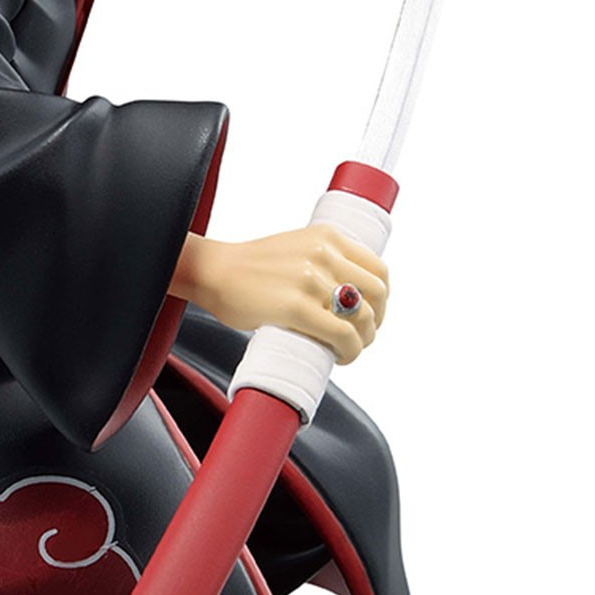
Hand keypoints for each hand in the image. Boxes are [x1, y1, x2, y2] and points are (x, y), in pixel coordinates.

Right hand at [172, 228, 388, 366]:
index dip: (381, 299)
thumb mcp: (296, 249)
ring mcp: (311, 280)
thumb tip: (346, 296)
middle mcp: (324, 254)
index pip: (378, 269)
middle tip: (359, 337)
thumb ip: (323, 263)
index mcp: (327, 237)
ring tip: (346, 350)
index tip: (370, 314)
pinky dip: (349, 351)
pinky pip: (342, 335)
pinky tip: (339, 357)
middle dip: (374, 322)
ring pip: (363, 318)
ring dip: (362, 340)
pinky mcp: (296, 307)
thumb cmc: (249, 267)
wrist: (213, 272)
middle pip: (377, 294)